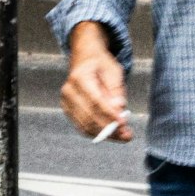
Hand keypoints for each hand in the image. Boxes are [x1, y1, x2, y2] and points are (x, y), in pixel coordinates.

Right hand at [61, 23, 131, 142]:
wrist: (85, 59)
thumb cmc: (101, 65)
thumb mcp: (114, 71)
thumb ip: (116, 90)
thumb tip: (119, 108)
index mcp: (80, 78)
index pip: (95, 101)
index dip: (109, 115)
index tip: (124, 123)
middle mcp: (69, 91)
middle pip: (89, 116)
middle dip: (110, 128)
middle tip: (128, 135)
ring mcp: (66, 102)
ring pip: (85, 125)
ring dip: (105, 134)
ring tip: (123, 136)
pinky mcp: (68, 110)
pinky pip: (82, 127)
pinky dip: (98, 133)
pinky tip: (112, 134)